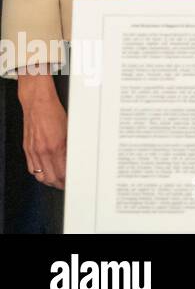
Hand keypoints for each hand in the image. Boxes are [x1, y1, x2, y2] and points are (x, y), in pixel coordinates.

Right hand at [17, 74, 66, 189]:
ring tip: (57, 181)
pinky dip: (38, 173)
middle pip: (50, 178)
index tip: (72, 182)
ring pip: (39, 175)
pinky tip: (45, 172)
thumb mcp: (69, 130)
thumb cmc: (54, 112)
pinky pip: (31, 168)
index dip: (67, 181)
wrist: (37, 103)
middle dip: (59, 184)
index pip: (61, 173)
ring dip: (48, 181)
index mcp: (54, 147)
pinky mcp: (27, 148)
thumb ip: (70, 146)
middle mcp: (42, 151)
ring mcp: (32, 151)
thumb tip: (74, 159)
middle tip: (66, 184)